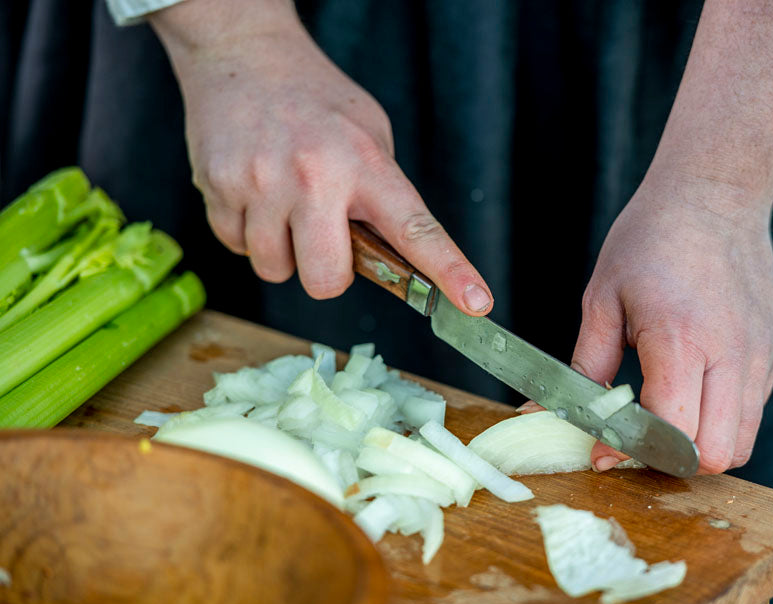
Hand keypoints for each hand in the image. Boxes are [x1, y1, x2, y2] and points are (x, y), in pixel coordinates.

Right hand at [150, 0, 492, 313]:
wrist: (243, 52)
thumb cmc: (315, 101)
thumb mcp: (370, 134)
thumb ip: (382, 194)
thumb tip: (394, 260)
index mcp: (366, 164)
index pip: (416, 230)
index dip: (449, 272)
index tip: (476, 303)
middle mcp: (315, 176)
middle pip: (326, 280)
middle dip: (327, 273)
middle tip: (323, 236)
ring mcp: (261, 183)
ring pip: (275, 269)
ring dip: (282, 250)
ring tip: (284, 202)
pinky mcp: (217, 187)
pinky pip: (234, 246)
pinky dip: (247, 231)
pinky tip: (254, 192)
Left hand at [571, 175, 772, 473]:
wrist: (715, 194)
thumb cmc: (651, 240)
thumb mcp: (602, 300)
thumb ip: (582, 369)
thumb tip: (544, 415)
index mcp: (681, 339)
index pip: (672, 431)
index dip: (635, 453)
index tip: (604, 451)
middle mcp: (731, 354)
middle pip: (716, 455)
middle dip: (674, 462)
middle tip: (639, 441)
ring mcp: (760, 356)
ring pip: (742, 442)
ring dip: (702, 446)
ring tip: (666, 420)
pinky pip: (752, 411)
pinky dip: (721, 419)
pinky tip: (692, 389)